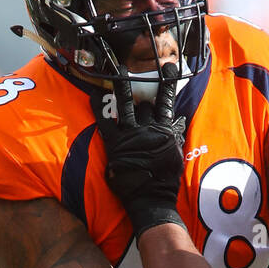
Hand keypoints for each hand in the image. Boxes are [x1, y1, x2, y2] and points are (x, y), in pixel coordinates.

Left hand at [96, 65, 186, 236]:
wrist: (152, 200)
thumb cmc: (165, 182)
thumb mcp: (174, 156)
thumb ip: (172, 137)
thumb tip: (173, 124)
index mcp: (165, 131)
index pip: (166, 102)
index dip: (166, 84)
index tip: (167, 67)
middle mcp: (148, 129)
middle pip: (144, 102)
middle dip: (141, 84)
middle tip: (132, 67)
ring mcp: (131, 135)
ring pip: (126, 104)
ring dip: (122, 86)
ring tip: (117, 69)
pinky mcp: (116, 144)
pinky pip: (105, 121)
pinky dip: (99, 107)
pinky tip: (94, 94)